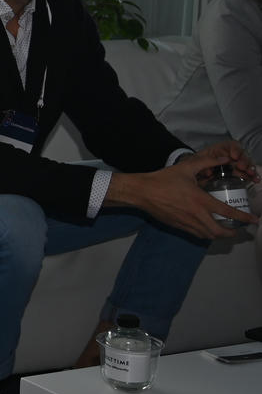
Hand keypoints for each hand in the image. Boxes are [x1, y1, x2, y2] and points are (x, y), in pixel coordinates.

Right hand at [113, 153, 252, 238]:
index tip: (253, 220)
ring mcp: (186, 222)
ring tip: (223, 231)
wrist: (141, 192)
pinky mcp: (178, 226)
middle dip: (231, 233)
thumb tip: (224, 157)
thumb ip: (207, 162)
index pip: (227, 212)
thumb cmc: (163, 179)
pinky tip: (205, 229)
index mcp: (201, 200)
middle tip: (237, 230)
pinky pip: (196, 234)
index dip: (243, 218)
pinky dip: (204, 234)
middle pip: (219, 231)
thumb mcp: (186, 168)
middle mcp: (196, 214)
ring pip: (207, 235)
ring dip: (218, 235)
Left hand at [191, 139, 257, 184]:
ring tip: (252, 174)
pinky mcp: (237, 174)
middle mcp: (230, 156)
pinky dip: (252, 177)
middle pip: (242, 155)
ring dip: (250, 169)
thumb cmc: (195, 164)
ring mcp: (234, 165)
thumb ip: (205, 161)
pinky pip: (246, 174)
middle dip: (244, 161)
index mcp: (221, 149)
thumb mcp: (196, 161)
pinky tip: (255, 180)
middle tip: (242, 167)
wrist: (192, 174)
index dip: (236, 149)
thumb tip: (214, 168)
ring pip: (247, 165)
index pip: (232, 146)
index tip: (234, 156)